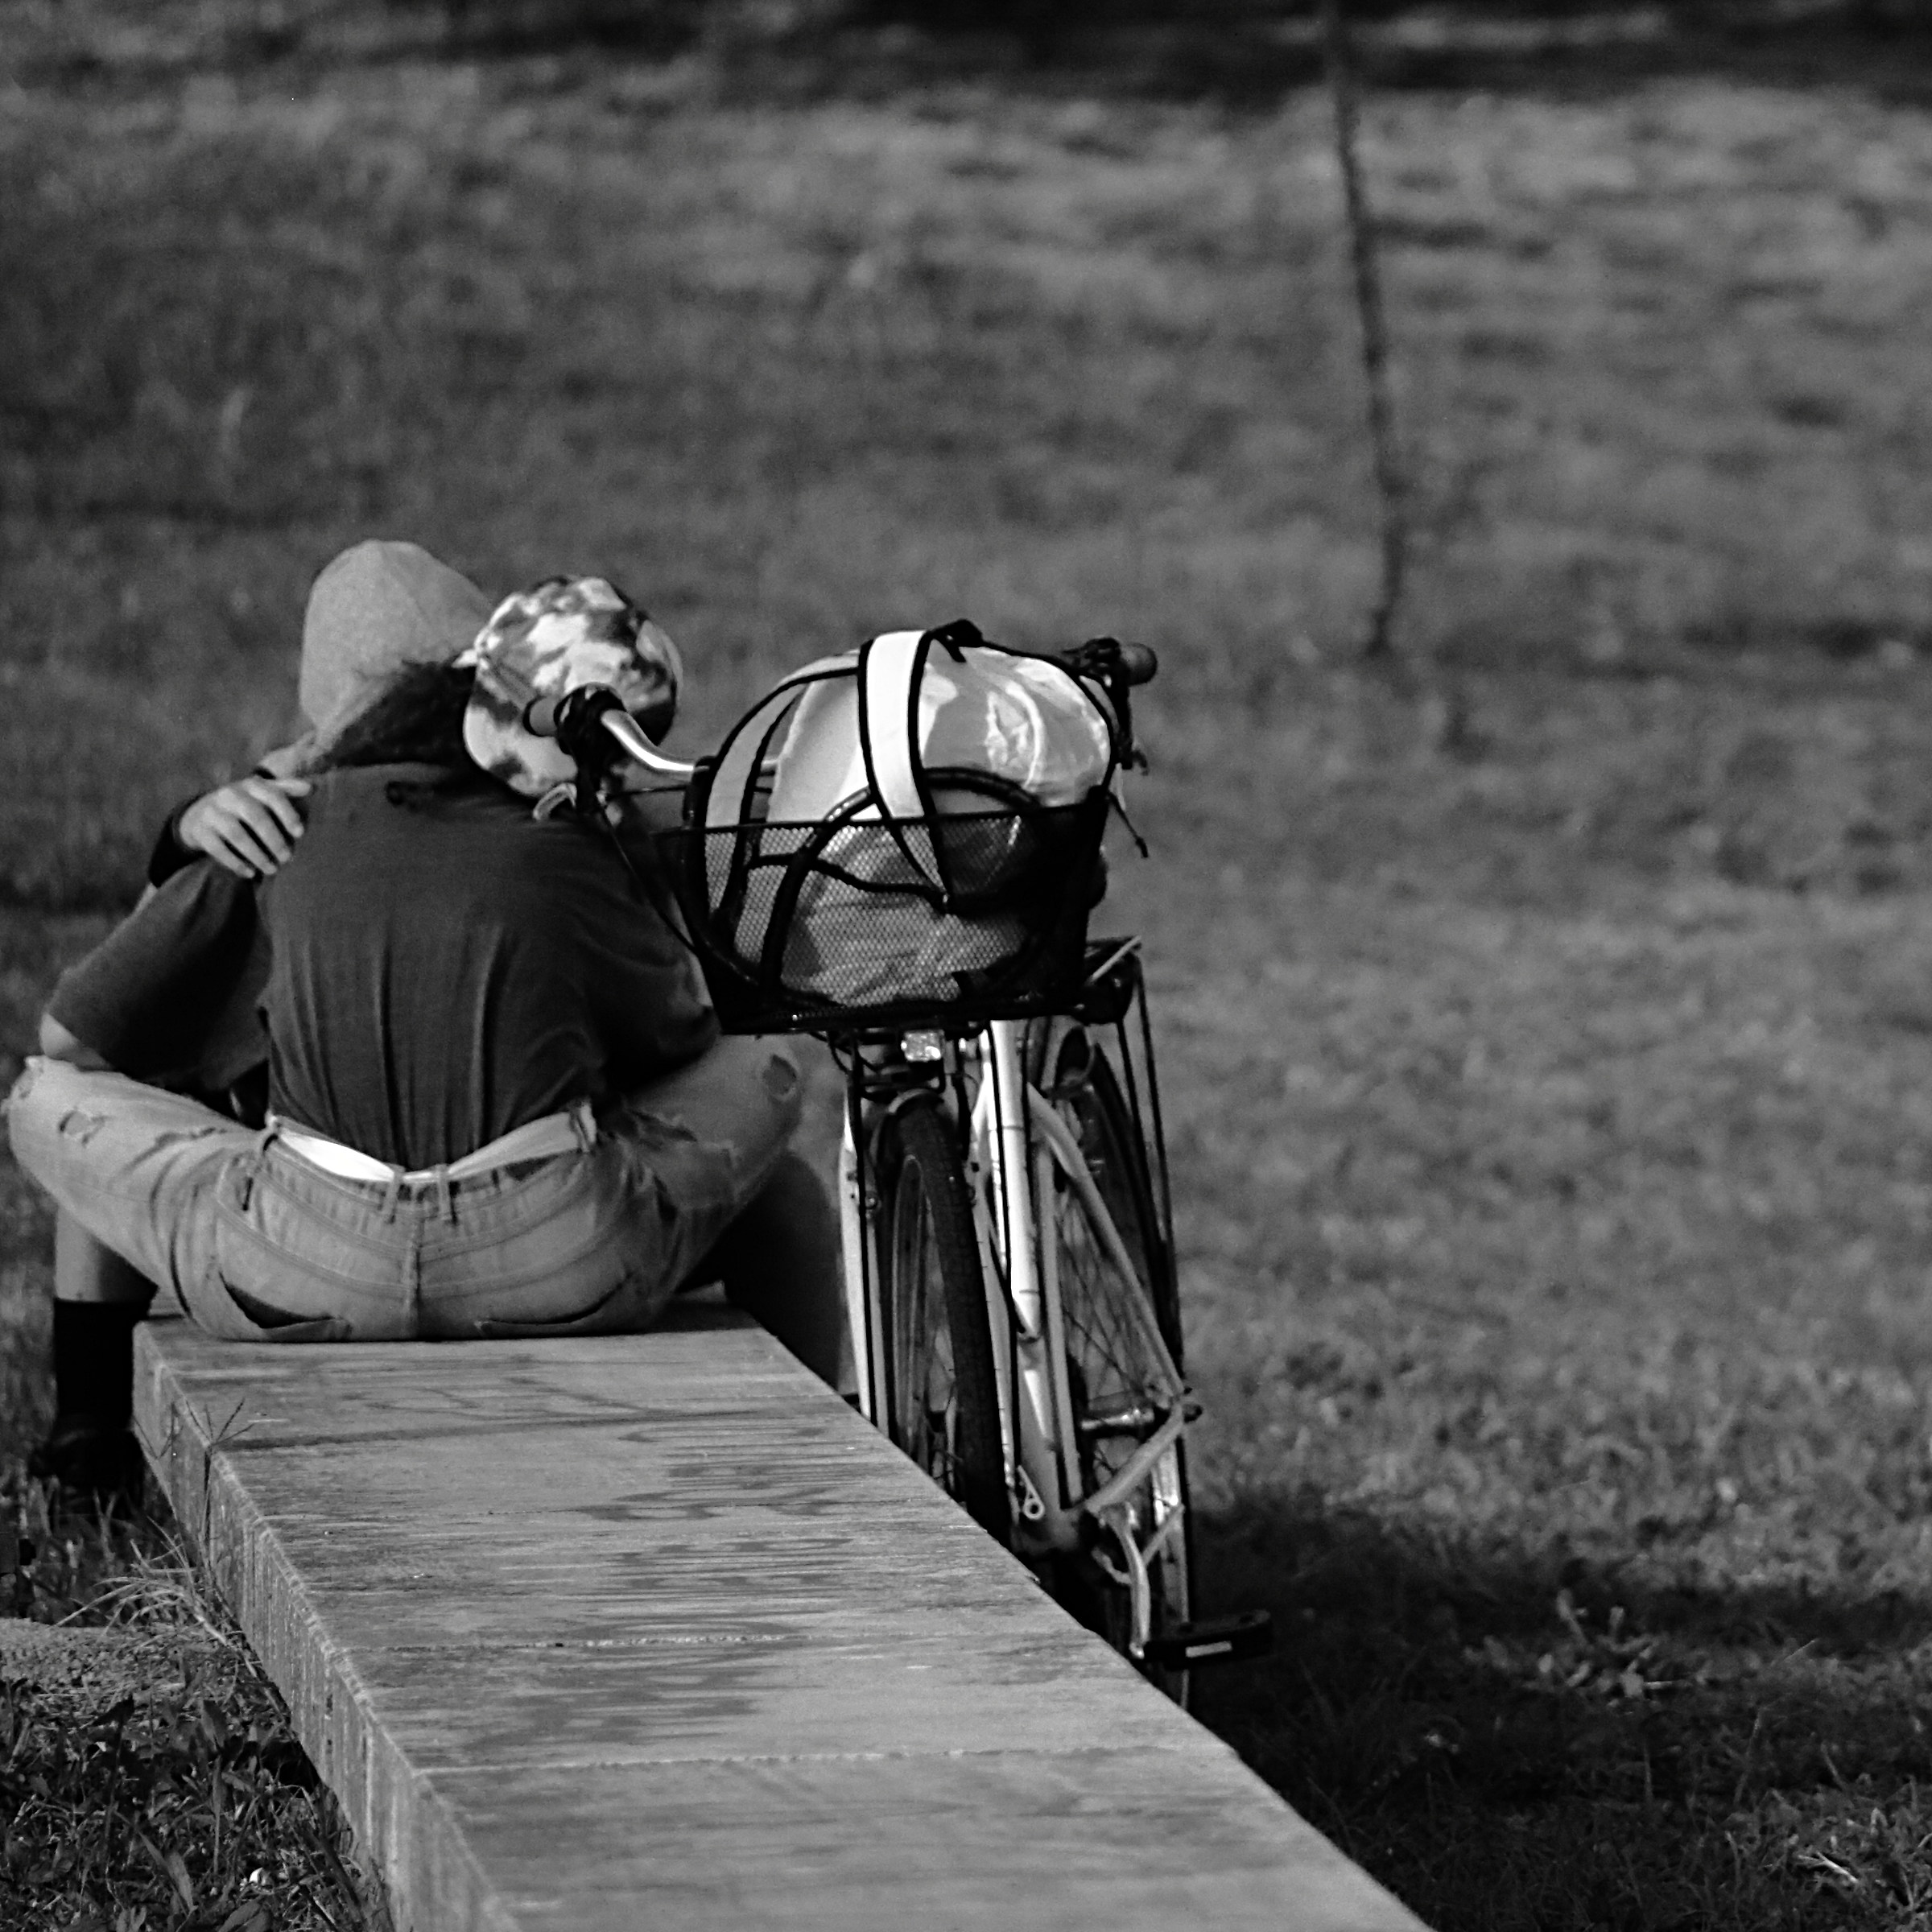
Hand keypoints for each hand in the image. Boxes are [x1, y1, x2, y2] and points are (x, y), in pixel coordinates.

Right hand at [176, 775, 311, 878]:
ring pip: (236, 834)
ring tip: (272, 870)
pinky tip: (250, 873)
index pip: (273, 796)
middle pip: (255, 816)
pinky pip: (218, 848)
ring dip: (256, 854)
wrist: (201, 813)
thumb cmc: (245, 805)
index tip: (301, 833)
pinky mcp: (200, 830)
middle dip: (273, 839)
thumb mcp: (263, 794)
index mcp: (251, 785)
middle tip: (287, 858)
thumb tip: (312, 788)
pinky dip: (235, 863)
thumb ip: (287, 789)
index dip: (288, 814)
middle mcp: (230, 794)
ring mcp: (212, 812)